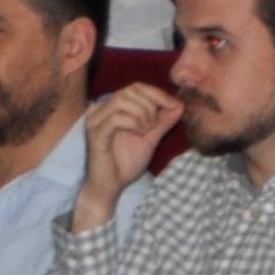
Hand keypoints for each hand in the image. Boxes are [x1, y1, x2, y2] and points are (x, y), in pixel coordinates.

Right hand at [71, 84, 185, 230]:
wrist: (111, 187)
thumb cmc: (125, 162)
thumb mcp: (150, 138)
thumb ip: (163, 122)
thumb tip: (179, 105)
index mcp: (113, 108)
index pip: (136, 87)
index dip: (158, 94)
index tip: (175, 106)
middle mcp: (101, 110)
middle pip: (130, 90)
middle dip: (151, 104)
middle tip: (156, 124)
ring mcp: (95, 121)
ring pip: (121, 100)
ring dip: (142, 113)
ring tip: (147, 130)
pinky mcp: (95, 134)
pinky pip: (115, 118)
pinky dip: (133, 123)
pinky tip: (139, 134)